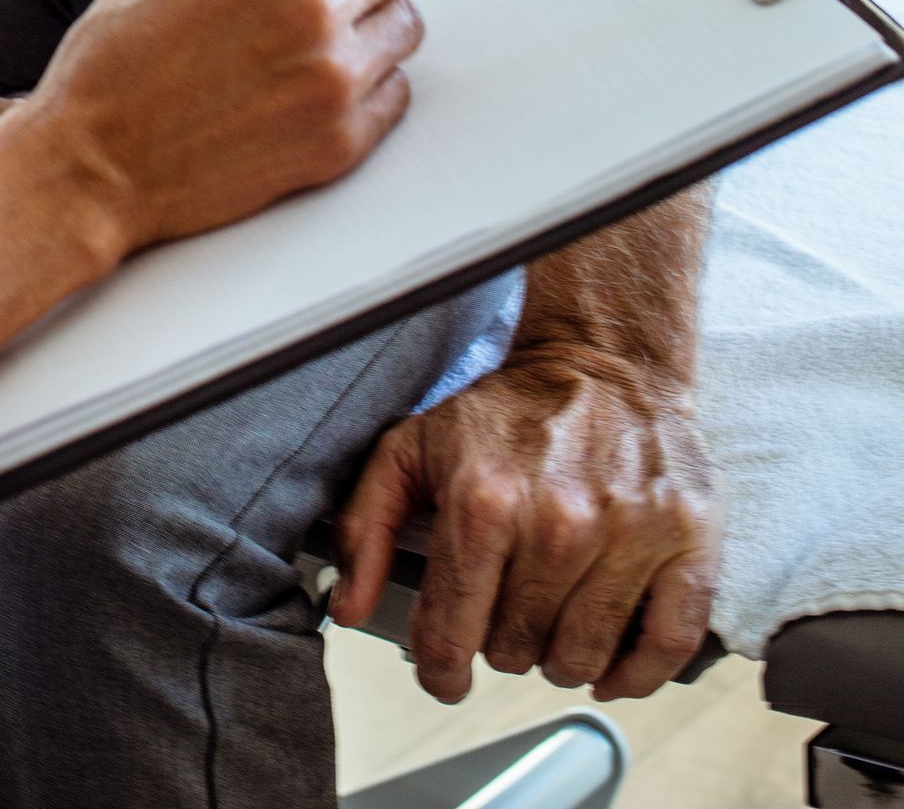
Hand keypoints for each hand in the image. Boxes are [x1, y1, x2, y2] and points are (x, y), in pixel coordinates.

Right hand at [15, 0, 421, 260]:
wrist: (92, 170)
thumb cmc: (112, 65)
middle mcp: (313, 5)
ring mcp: (334, 78)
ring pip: (401, 24)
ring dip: (364, 23)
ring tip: (311, 38)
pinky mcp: (341, 141)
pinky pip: (394, 91)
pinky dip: (364, 83)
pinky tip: (311, 84)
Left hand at [332, 347, 720, 702]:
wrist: (601, 360)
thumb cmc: (507, 413)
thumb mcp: (412, 448)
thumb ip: (365, 525)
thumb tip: (347, 606)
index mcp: (484, 500)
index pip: (450, 633)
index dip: (440, 669)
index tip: (444, 673)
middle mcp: (559, 521)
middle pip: (517, 652)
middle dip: (503, 644)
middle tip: (507, 608)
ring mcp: (630, 533)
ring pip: (583, 658)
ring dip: (561, 657)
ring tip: (553, 619)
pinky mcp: (687, 539)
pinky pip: (667, 646)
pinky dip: (637, 673)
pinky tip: (610, 662)